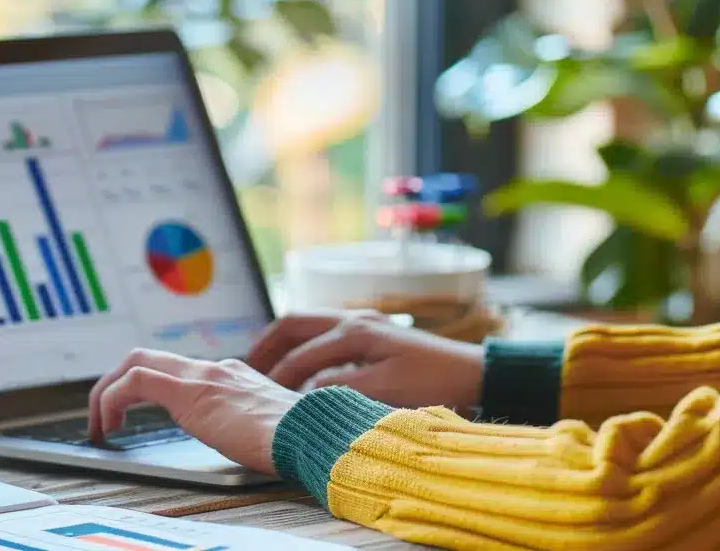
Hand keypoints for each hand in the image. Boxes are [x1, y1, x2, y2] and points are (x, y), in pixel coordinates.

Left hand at [87, 349, 300, 475]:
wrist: (312, 434)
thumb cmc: (297, 439)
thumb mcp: (264, 427)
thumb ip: (243, 423)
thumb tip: (236, 439)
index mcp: (230, 376)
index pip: (175, 368)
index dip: (144, 385)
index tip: (131, 412)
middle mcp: (213, 369)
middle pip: (148, 357)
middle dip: (115, 383)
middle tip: (104, 415)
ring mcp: (202, 376)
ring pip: (136, 363)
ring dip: (107, 393)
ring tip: (99, 425)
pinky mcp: (191, 392)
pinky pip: (135, 382)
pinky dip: (112, 399)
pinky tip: (110, 426)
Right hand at [247, 310, 484, 410]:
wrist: (473, 374)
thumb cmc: (433, 383)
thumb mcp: (383, 390)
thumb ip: (339, 388)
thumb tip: (303, 392)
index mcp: (355, 332)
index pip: (301, 355)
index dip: (278, 379)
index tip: (259, 399)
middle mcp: (354, 320)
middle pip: (294, 324)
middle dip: (266, 346)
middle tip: (246, 370)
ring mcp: (363, 322)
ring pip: (307, 326)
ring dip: (284, 346)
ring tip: (266, 370)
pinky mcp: (372, 333)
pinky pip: (324, 335)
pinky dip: (304, 349)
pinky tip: (301, 372)